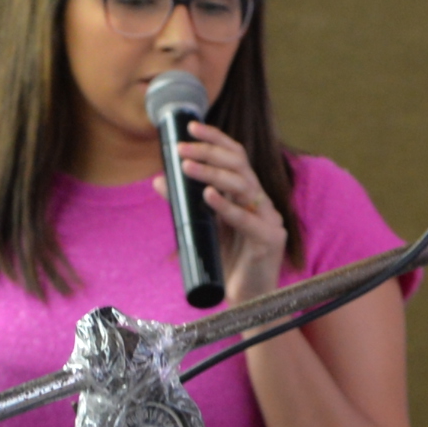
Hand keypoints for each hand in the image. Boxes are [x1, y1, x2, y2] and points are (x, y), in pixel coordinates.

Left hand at [176, 124, 292, 304]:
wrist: (248, 299)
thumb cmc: (228, 261)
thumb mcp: (202, 227)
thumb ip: (184, 204)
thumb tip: (158, 180)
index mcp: (248, 194)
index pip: (236, 156)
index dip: (216, 139)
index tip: (191, 127)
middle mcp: (261, 201)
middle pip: (239, 165)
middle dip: (209, 153)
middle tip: (181, 150)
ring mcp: (269, 219)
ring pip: (243, 186)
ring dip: (212, 174)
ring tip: (187, 168)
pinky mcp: (270, 240)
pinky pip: (247, 220)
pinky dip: (226, 206)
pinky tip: (208, 196)